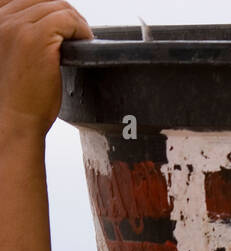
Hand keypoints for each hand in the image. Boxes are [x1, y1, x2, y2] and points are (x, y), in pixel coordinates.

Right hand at [0, 0, 93, 139]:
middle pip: (44, 1)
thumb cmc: (17, 98)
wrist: (14, 122)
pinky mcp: (36, 38)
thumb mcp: (12, 57)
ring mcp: (18, 26)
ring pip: (58, 7)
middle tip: (78, 36)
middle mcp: (3, 19)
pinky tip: (85, 43)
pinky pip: (68, 19)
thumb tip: (52, 28)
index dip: (48, 11)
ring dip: (76, 23)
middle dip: (65, 16)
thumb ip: (23, 37)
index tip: (62, 29)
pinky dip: (81, 29)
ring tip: (82, 40)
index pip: (27, 1)